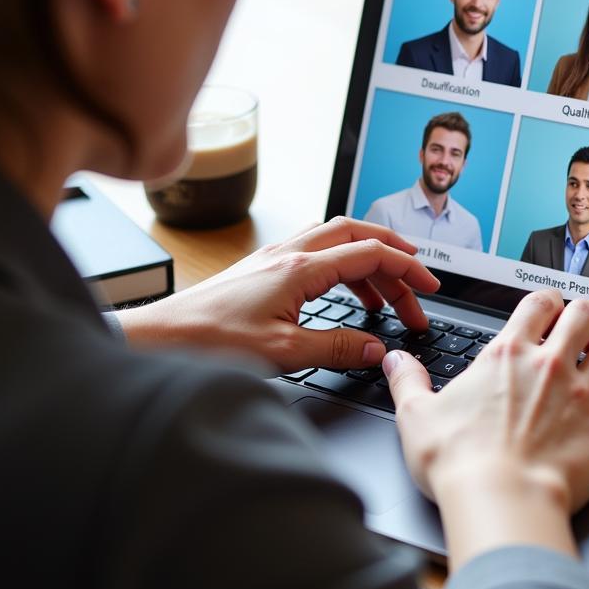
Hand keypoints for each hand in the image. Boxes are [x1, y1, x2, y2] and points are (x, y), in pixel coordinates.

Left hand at [115, 217, 437, 372]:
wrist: (158, 338)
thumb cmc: (209, 342)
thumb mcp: (283, 353)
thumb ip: (337, 347)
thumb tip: (378, 349)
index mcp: (301, 267)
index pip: (370, 253)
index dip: (407, 269)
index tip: (430, 289)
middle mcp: (289, 253)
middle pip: (357, 235)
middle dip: (394, 256)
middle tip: (417, 285)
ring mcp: (275, 258)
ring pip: (337, 241)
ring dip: (368, 262)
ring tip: (386, 301)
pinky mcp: (262, 270)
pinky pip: (316, 253)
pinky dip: (342, 268)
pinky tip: (344, 295)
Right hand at [384, 290, 588, 567]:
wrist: (500, 501)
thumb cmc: (459, 462)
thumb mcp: (416, 415)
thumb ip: (407, 381)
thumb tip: (393, 361)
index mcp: (508, 355)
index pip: (538, 302)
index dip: (545, 299)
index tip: (545, 307)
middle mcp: (552, 366)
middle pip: (586, 314)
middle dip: (587, 314)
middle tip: (583, 326)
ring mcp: (584, 396)